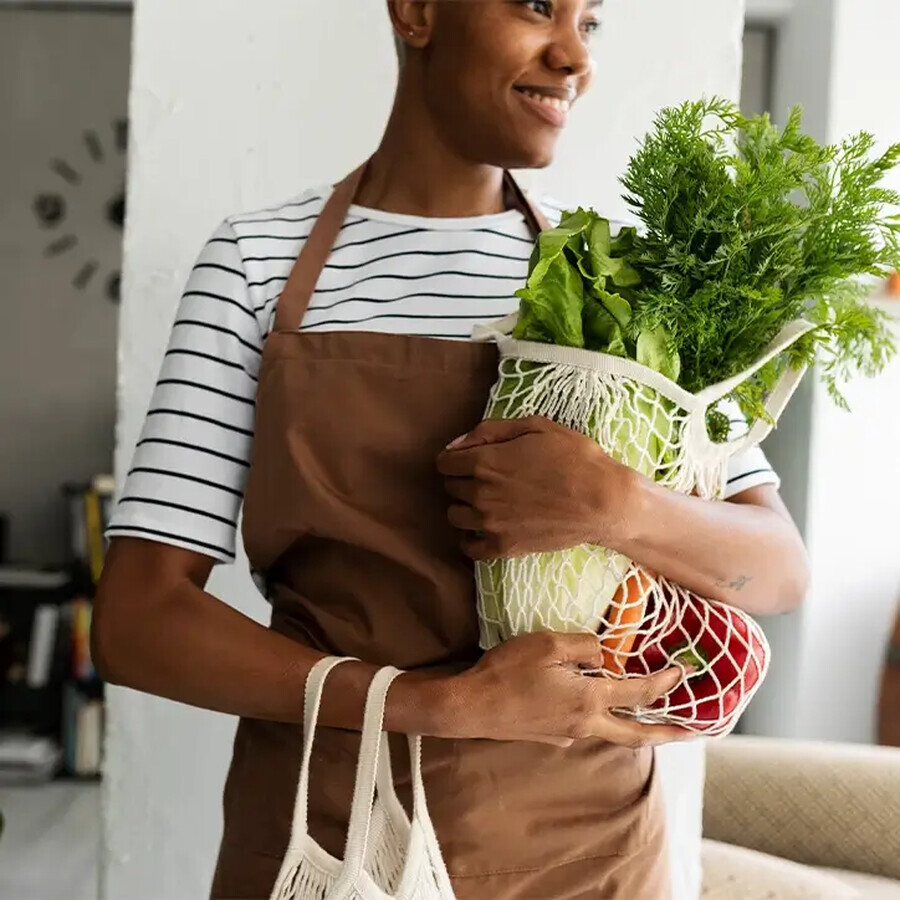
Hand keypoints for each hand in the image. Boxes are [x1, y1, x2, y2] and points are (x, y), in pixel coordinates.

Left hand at [436, 416, 634, 559]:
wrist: (603, 501)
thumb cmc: (575, 458)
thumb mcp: (536, 427)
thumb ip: (490, 430)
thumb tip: (455, 443)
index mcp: (485, 461)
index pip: (444, 462)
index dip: (454, 459)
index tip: (467, 460)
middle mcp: (481, 493)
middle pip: (449, 488)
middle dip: (462, 480)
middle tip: (485, 479)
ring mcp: (491, 523)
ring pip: (454, 516)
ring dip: (464, 507)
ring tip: (486, 503)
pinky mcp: (504, 547)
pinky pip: (469, 548)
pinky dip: (470, 539)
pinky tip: (483, 530)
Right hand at [449, 632, 693, 747]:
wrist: (470, 708)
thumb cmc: (507, 672)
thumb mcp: (548, 644)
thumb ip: (583, 646)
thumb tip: (603, 653)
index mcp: (589, 700)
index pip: (639, 693)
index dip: (664, 682)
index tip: (683, 673)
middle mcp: (584, 724)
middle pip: (636, 734)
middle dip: (667, 733)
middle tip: (692, 732)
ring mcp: (567, 734)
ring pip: (610, 731)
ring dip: (635, 726)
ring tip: (649, 717)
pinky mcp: (550, 736)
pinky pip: (585, 726)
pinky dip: (601, 718)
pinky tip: (593, 704)